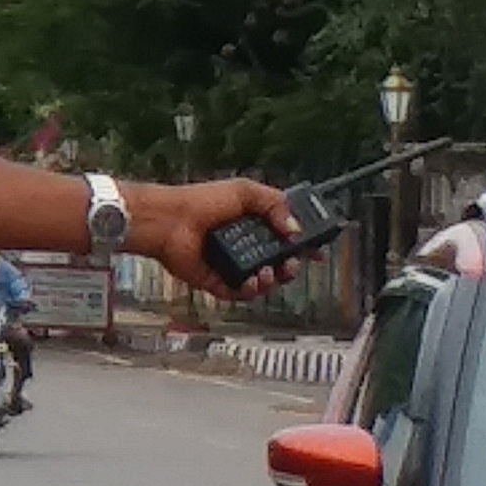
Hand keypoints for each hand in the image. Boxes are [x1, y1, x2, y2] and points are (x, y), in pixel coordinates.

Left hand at [144, 175, 308, 297]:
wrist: (169, 222)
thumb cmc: (201, 201)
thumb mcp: (244, 191)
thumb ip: (275, 205)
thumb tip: (295, 230)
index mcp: (252, 222)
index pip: (286, 236)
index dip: (303, 244)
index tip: (317, 251)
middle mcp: (243, 244)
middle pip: (279, 262)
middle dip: (291, 266)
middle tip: (292, 265)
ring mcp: (230, 264)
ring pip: (263, 281)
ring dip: (272, 280)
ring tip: (268, 273)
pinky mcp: (216, 281)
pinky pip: (239, 293)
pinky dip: (249, 291)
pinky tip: (250, 282)